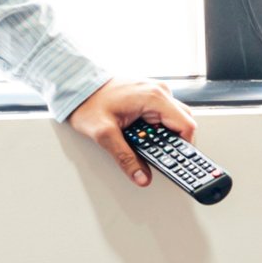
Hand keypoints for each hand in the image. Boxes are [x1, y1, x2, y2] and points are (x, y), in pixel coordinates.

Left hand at [68, 79, 195, 185]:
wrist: (75, 85)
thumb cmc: (87, 101)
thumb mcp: (104, 134)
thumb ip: (125, 158)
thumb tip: (141, 177)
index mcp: (154, 97)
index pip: (186, 126)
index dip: (185, 147)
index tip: (179, 161)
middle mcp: (158, 91)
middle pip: (183, 122)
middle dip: (174, 142)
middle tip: (160, 156)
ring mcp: (154, 91)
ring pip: (175, 117)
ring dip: (166, 134)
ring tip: (149, 145)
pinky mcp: (148, 94)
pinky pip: (164, 112)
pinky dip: (159, 126)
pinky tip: (144, 134)